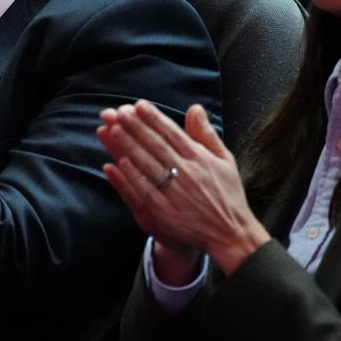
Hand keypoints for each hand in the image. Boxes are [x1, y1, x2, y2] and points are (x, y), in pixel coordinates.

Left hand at [98, 101, 269, 275]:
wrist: (230, 235)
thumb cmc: (226, 196)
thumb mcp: (224, 161)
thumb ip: (206, 134)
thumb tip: (195, 108)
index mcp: (199, 160)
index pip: (172, 134)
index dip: (154, 118)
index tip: (138, 105)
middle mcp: (186, 175)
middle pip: (155, 147)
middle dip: (135, 127)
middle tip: (117, 112)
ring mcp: (172, 196)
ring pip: (145, 167)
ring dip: (126, 148)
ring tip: (111, 130)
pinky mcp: (161, 215)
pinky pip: (140, 193)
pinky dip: (126, 179)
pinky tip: (113, 165)